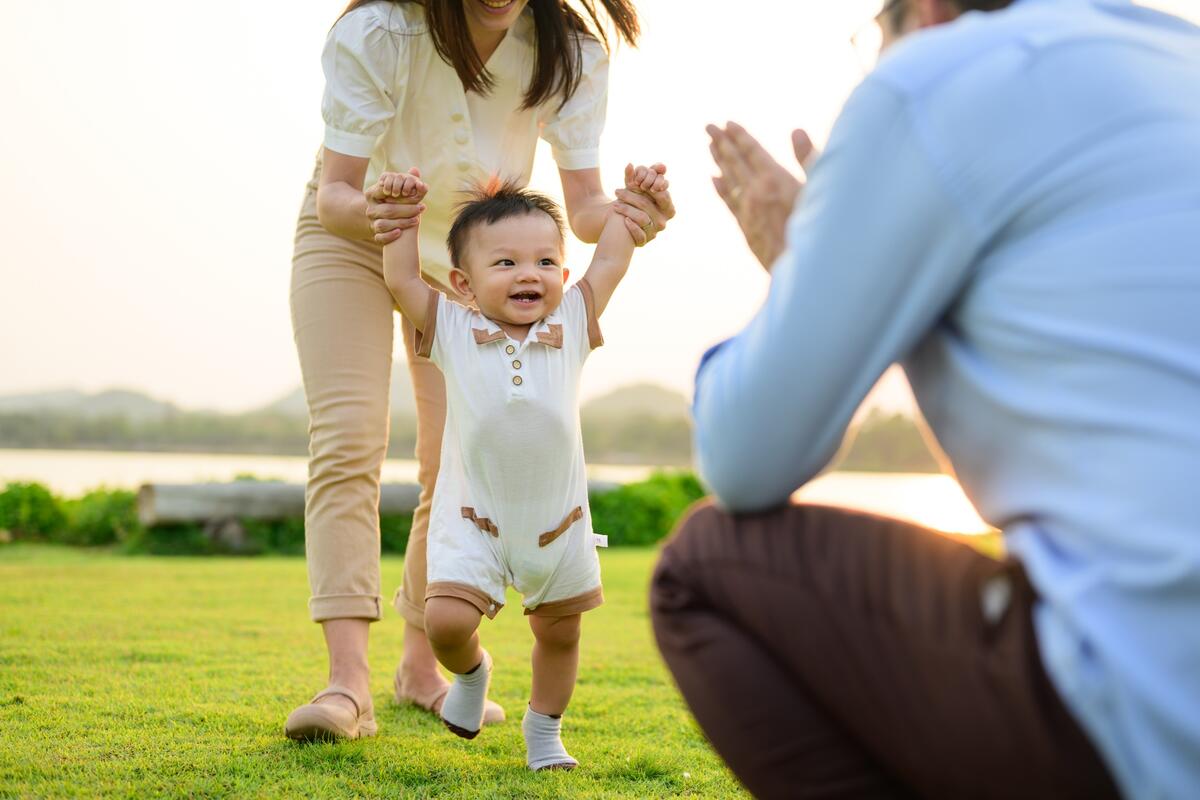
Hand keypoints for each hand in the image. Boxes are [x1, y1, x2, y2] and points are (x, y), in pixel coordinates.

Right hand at [365, 167, 426, 244]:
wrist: (386, 218)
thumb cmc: (395, 200)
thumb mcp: (399, 189)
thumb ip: (407, 180)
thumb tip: (415, 169)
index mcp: (372, 194)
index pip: (383, 191)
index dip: (397, 192)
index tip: (411, 193)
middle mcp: (370, 209)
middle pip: (388, 210)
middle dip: (407, 209)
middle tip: (422, 208)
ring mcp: (372, 222)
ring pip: (383, 224)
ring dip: (402, 223)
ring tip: (417, 220)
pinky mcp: (376, 234)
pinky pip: (379, 237)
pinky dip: (389, 236)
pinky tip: (400, 232)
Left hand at [613, 162, 675, 245]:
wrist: (622, 223)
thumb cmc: (633, 202)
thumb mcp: (634, 189)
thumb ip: (633, 177)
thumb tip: (629, 165)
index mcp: (668, 207)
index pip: (662, 194)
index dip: (649, 187)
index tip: (635, 183)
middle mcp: (663, 221)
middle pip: (647, 205)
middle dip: (632, 196)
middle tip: (616, 191)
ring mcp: (654, 232)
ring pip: (642, 218)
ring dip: (627, 210)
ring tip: (614, 204)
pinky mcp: (644, 241)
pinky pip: (640, 235)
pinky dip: (632, 227)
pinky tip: (624, 221)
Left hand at [707, 122, 814, 269]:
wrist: (805, 266)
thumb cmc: (821, 227)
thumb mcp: (820, 188)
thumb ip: (808, 158)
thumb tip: (796, 131)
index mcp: (775, 179)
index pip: (752, 151)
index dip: (740, 136)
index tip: (727, 123)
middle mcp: (757, 192)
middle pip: (735, 162)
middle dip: (722, 142)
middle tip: (708, 126)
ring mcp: (748, 210)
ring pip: (728, 179)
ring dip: (719, 160)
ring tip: (710, 145)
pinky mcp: (746, 227)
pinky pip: (729, 202)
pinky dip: (721, 188)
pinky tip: (714, 179)